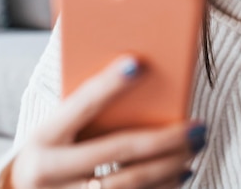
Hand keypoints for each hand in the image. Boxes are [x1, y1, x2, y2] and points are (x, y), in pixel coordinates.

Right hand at [8, 56, 204, 188]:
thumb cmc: (49, 151)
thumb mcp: (54, 129)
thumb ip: (84, 110)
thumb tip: (134, 70)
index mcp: (42, 138)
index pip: (81, 105)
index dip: (109, 85)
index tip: (139, 64)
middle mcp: (49, 172)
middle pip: (118, 151)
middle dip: (165, 138)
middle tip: (198, 127)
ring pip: (129, 184)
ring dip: (170, 166)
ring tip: (195, 149)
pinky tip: (181, 174)